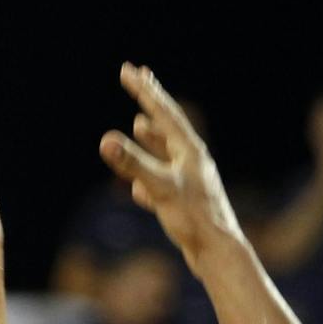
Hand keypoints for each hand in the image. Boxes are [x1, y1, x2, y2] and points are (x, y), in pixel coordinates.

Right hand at [100, 64, 246, 265]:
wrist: (217, 253)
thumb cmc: (193, 220)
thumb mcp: (159, 188)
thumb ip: (132, 164)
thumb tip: (105, 140)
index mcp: (189, 150)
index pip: (162, 113)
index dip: (143, 90)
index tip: (128, 70)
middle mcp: (192, 160)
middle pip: (167, 124)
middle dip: (150, 101)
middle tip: (138, 76)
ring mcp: (191, 180)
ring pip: (167, 151)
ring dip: (152, 136)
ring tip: (140, 122)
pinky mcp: (187, 201)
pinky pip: (164, 180)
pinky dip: (150, 173)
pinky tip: (139, 187)